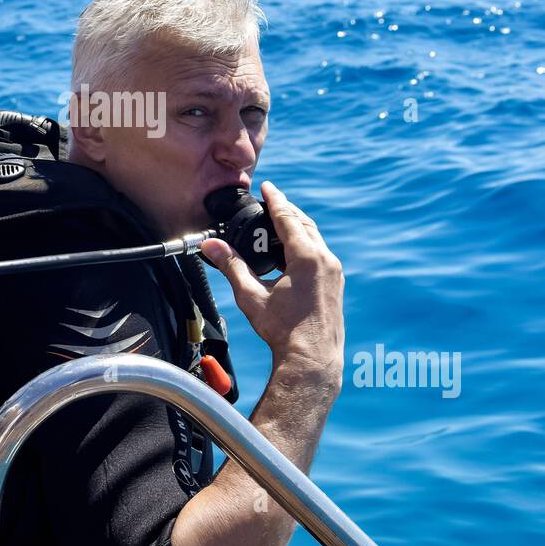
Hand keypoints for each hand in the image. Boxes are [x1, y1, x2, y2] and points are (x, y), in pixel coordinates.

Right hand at [201, 180, 344, 372]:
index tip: (268, 186)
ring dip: (297, 228)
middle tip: (272, 201)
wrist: (312, 359)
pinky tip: (293, 252)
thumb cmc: (282, 330)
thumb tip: (210, 245)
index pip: (288, 218)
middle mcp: (326, 260)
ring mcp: (334, 272)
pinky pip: (321, 254)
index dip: (276, 200)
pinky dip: (306, 244)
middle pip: (305, 224)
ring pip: (315, 239)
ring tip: (279, 224)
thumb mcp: (252, 295)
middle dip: (287, 211)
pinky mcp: (336, 284)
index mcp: (307, 257)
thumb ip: (232, 266)